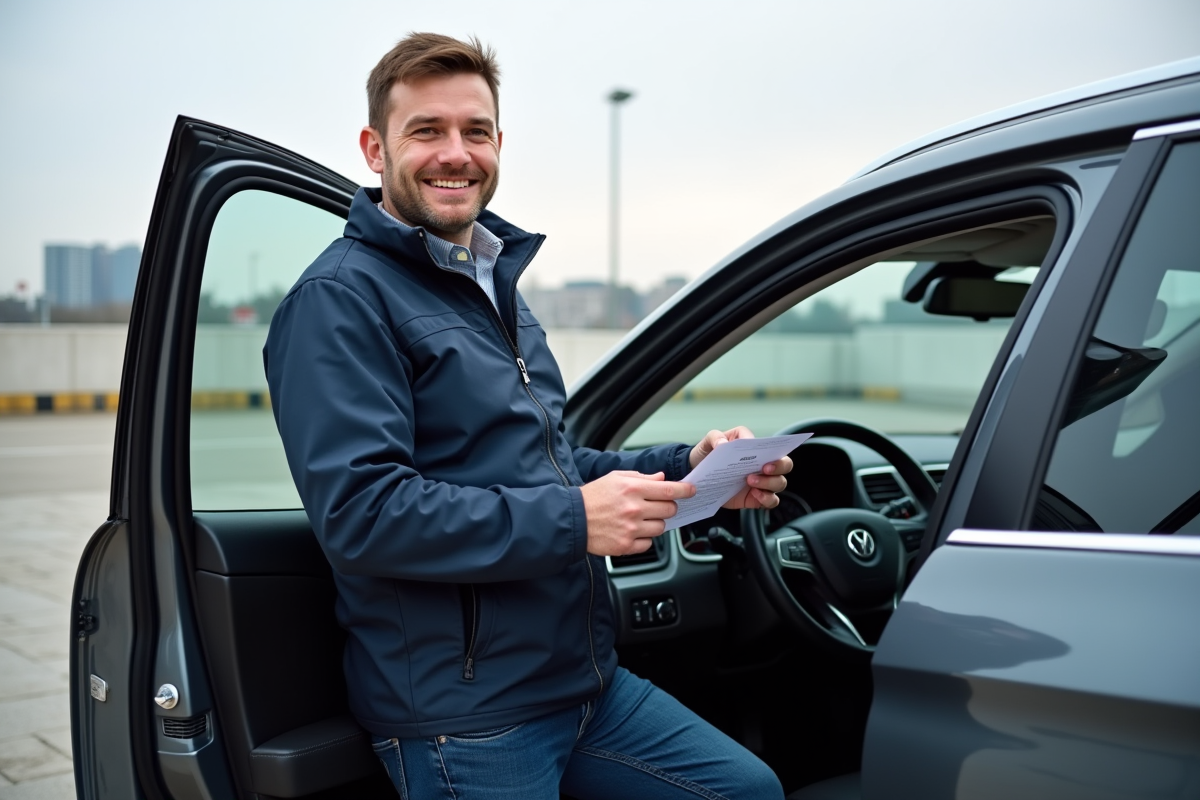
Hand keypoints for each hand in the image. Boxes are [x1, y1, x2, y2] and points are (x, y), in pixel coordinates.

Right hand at [580, 471, 696, 556]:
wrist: (572, 519)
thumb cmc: (593, 496)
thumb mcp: (615, 478)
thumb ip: (641, 477)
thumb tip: (661, 479)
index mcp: (633, 489)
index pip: (669, 490)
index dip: (684, 490)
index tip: (692, 490)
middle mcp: (634, 509)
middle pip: (669, 509)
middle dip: (667, 507)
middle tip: (657, 506)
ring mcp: (631, 529)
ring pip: (661, 528)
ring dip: (655, 523)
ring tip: (640, 519)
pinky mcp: (626, 545)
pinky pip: (648, 543)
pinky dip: (644, 538)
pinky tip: (631, 530)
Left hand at [689, 427, 791, 509]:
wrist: (697, 475)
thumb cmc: (708, 454)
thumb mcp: (708, 442)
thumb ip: (715, 437)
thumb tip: (722, 444)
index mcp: (755, 448)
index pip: (774, 446)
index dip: (775, 451)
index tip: (764, 457)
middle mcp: (762, 464)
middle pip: (785, 465)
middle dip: (779, 466)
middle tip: (764, 468)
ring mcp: (761, 482)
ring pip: (780, 483)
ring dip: (770, 482)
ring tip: (750, 481)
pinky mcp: (755, 498)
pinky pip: (771, 501)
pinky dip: (767, 499)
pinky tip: (755, 495)